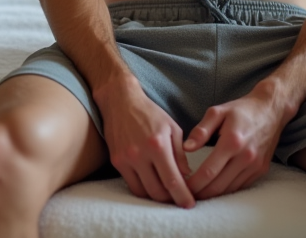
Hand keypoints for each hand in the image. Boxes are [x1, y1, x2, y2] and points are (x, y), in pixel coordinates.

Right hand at [96, 77, 195, 208]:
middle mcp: (140, 154)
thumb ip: (180, 154)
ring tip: (167, 194)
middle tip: (179, 200)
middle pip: (157, 192)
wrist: (120, 101)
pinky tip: (152, 185)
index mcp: (158, 145)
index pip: (172, 181)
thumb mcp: (172, 128)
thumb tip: (187, 176)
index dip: (182, 197)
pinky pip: (131, 185)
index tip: (190, 205)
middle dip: (171, 200)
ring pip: (143, 192)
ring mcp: (125, 159)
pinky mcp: (116, 161)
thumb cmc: (150, 113)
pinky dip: (143, 189)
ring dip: (156, 197)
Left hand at [183, 81, 293, 199]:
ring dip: (213, 195)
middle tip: (186, 195)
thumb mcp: (217, 112)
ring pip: (230, 189)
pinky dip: (227, 190)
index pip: (209, 171)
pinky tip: (215, 188)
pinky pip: (241, 186)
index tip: (181, 186)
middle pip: (218, 185)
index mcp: (232, 141)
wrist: (270, 110)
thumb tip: (186, 148)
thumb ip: (201, 130)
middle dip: (200, 193)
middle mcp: (245, 157)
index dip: (194, 183)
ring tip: (197, 194)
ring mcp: (255, 165)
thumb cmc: (240, 110)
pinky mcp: (261, 170)